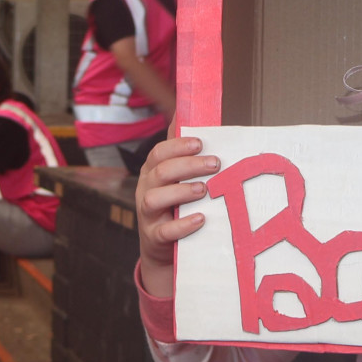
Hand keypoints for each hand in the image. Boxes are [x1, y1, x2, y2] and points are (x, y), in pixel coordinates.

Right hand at [136, 135, 219, 299]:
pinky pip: (163, 231)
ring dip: (181, 192)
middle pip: (160, 172)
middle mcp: (146, 190)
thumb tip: (182, 113)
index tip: (200, 143)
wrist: (161, 248)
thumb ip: (179, 152)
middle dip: (187, 165)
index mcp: (152, 173)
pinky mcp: (153, 238)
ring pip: (155, 199)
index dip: (178, 146)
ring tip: (203, 190)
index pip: (158, 153)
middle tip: (215, 164)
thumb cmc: (173, 206)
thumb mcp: (174, 179)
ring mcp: (147, 215)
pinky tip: (200, 219)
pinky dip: (182, 225)